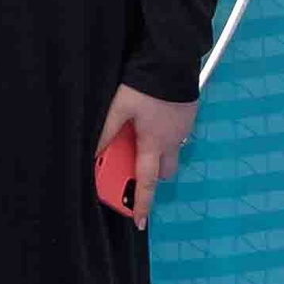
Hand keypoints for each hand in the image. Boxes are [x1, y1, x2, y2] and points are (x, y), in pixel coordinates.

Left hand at [94, 83, 195, 230]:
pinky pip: (178, 135)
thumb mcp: (119, 108)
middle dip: (151, 174)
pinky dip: (166, 135)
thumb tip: (94, 153)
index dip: (142, 204)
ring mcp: (184, 129)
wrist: (173, 60)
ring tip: (142, 138)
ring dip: (159, 153)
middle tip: (135, 165)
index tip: (140, 223)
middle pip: (164, 172)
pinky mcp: (190, 115)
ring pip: (172, 153)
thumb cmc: (145, 86)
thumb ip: (106, 131)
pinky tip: (155, 118)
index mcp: (154, 143)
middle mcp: (172, 141)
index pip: (147, 182)